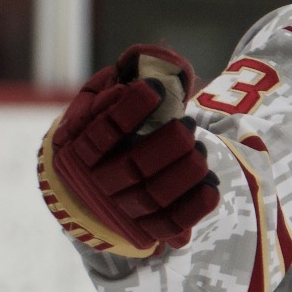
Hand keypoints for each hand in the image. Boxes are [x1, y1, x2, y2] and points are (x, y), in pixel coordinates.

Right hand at [42, 45, 219, 255]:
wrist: (88, 189)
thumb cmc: (101, 133)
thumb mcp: (97, 103)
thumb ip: (115, 82)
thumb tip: (144, 62)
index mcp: (79, 150)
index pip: (103, 131)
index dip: (131, 110)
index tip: (156, 89)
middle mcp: (96, 183)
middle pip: (135, 165)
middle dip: (170, 142)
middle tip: (188, 124)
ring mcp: (119, 209)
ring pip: (154, 194)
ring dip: (186, 169)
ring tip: (199, 147)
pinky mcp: (142, 229)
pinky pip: (169, 223)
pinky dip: (193, 206)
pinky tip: (211, 185)